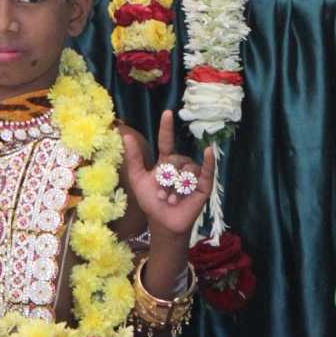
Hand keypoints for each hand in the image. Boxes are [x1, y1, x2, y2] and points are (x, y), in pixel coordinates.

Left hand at [121, 110, 214, 240]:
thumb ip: (133, 159)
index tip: (167, 112)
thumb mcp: (138, 179)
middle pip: (176, 160)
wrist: (163, 224)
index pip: (167, 140)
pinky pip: (207, 171)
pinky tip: (209, 152)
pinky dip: (209, 161)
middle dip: (167, 179)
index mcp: (165, 162)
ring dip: (177, 187)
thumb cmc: (151, 201)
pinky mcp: (203, 186)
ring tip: (171, 201)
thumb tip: (126, 136)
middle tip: (162, 196)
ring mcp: (192, 175)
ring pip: (187, 170)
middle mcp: (180, 165)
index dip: (166, 127)